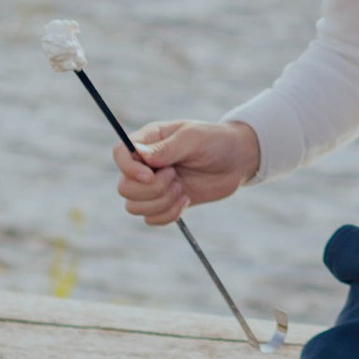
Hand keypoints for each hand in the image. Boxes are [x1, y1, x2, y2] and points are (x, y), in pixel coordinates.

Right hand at [116, 118, 259, 226]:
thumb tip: (140, 155)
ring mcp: (154, 186)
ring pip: (134, 206)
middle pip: (124, 187)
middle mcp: (146, 164)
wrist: (238, 160)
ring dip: (160, 202)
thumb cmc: (216, 141)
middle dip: (151, 189)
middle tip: (175, 177)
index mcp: (149, 141)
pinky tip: (186, 200)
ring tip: (182, 189)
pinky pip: (151, 219)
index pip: (119, 154)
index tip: (150, 175)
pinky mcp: (165, 202)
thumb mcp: (194, 139)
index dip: (128, 168)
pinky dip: (168, 214)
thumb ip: (167, 148)